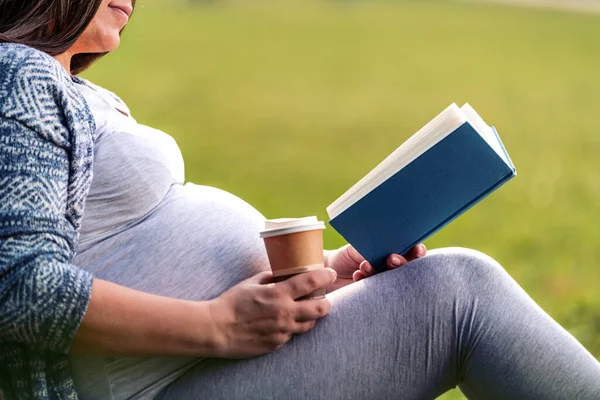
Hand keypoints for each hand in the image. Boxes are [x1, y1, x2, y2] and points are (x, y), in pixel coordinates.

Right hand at [208, 268, 335, 357]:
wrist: (216, 329)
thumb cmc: (231, 302)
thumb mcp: (251, 282)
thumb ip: (271, 277)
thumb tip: (282, 274)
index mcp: (279, 294)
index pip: (311, 283)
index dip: (326, 277)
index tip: (331, 274)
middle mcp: (285, 314)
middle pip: (320, 309)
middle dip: (326, 302)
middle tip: (323, 298)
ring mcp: (282, 331)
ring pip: (308, 325)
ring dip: (309, 317)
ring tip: (302, 311)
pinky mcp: (276, 344)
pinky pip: (291, 335)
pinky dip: (290, 328)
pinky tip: (281, 323)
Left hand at [325, 244, 426, 289]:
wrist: (328, 272)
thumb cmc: (346, 256)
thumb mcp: (359, 247)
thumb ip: (374, 246)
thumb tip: (387, 244)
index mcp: (391, 252)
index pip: (410, 251)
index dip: (417, 251)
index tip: (417, 250)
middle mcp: (390, 268)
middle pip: (406, 267)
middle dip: (401, 262)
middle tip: (391, 259)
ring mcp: (383, 282)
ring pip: (392, 279)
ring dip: (381, 271)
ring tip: (366, 265)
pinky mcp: (373, 294)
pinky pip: (377, 290)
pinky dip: (366, 279)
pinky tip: (357, 274)